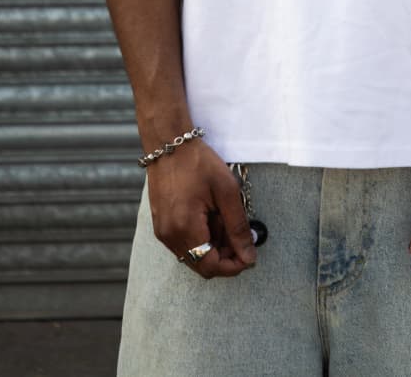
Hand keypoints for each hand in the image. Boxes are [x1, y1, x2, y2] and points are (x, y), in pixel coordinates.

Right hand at [146, 141, 256, 278]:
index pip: (211, 267)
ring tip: (223, 217)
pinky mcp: (161, 225)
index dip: (233, 266)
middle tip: (237, 231)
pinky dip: (201, 238)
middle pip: (202, 265)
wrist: (169, 144)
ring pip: (194, 256)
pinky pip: (184, 244)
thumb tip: (249, 256)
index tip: (249, 253)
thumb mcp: (227, 192)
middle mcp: (169, 236)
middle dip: (224, 254)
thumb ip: (238, 228)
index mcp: (185, 228)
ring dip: (213, 245)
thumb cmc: (198, 162)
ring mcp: (162, 232)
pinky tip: (209, 215)